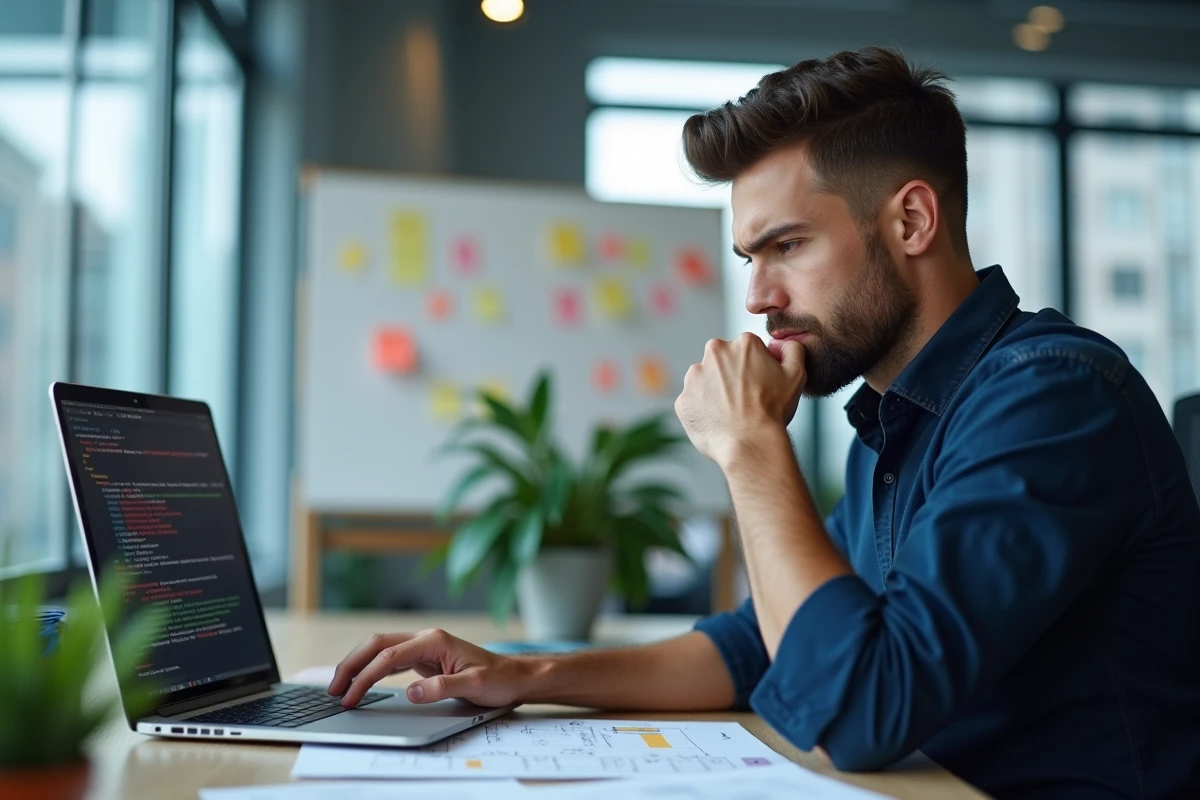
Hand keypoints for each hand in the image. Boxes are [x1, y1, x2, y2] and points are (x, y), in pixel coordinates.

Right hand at [328, 628, 531, 707]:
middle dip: (351, 665)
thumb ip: (442, 687)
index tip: (350, 697)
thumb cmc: (497, 679)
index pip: (388, 657)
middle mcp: (425, 638)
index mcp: (434, 641)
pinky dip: (372, 669)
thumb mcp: (474, 685)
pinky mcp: (424, 657)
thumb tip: (412, 692)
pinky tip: (362, 680)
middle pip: (376, 645)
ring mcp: (424, 646)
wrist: (513, 676)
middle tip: (333, 689)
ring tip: (340, 687)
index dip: (365, 676)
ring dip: (358, 665)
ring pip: (380, 650)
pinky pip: (390, 660)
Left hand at [674, 333, 805, 466]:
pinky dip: (702, 410)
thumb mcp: (796, 374)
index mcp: (743, 344)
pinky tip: (718, 421)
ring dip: (714, 392)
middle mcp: (715, 353)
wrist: (750, 443)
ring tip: (730, 412)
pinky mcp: (683, 399)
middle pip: (723, 362)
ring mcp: (695, 376)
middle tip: (745, 399)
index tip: (759, 386)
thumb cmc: (773, 410)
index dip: (756, 369)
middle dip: (731, 376)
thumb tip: (779, 344)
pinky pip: (693, 402)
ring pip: (705, 380)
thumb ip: (792, 350)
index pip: (748, 351)